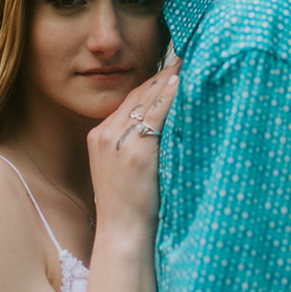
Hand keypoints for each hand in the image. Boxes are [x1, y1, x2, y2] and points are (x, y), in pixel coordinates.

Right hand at [87, 67, 178, 236]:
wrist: (123, 234)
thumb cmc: (130, 207)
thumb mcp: (122, 170)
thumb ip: (133, 144)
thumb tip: (160, 127)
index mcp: (99, 136)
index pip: (129, 100)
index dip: (153, 82)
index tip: (173, 68)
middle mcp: (105, 133)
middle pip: (137, 94)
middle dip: (163, 75)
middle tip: (186, 57)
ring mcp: (117, 141)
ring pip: (146, 100)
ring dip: (169, 79)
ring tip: (190, 63)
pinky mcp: (134, 151)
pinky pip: (154, 115)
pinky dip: (169, 96)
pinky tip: (183, 83)